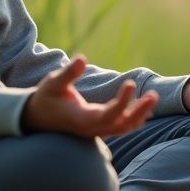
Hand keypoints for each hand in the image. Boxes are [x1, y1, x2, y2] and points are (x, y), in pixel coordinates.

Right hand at [21, 56, 157, 137]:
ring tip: (152, 98)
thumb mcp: (52, 83)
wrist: (36, 118)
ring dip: (140, 115)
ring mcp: (95, 131)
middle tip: (153, 95)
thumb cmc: (45, 98)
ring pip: (123, 129)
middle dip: (139, 110)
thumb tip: (82, 58)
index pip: (109, 114)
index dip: (122, 101)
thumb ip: (68, 73)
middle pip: (122, 125)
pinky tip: (144, 109)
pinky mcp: (98, 129)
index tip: (130, 83)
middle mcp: (91, 129)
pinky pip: (120, 128)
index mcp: (82, 119)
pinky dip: (134, 120)